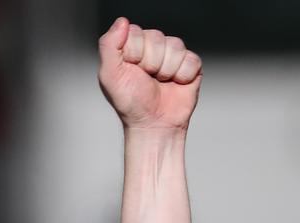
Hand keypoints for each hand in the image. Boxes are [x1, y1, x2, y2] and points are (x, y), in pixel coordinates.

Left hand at [98, 17, 201, 132]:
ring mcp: (172, 54)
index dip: (133, 54)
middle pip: (156, 37)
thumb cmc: (130, 103)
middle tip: (145, 79)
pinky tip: (174, 84)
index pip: (135, 32)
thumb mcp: (110, 75)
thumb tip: (122, 22)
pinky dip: (182, 75)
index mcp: (131, 47)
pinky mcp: (190, 64)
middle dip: (149, 63)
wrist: (153, 124)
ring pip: (175, 46)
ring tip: (159, 82)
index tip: (130, 71)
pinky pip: (191, 59)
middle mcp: (152, 47)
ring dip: (165, 70)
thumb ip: (109, 46)